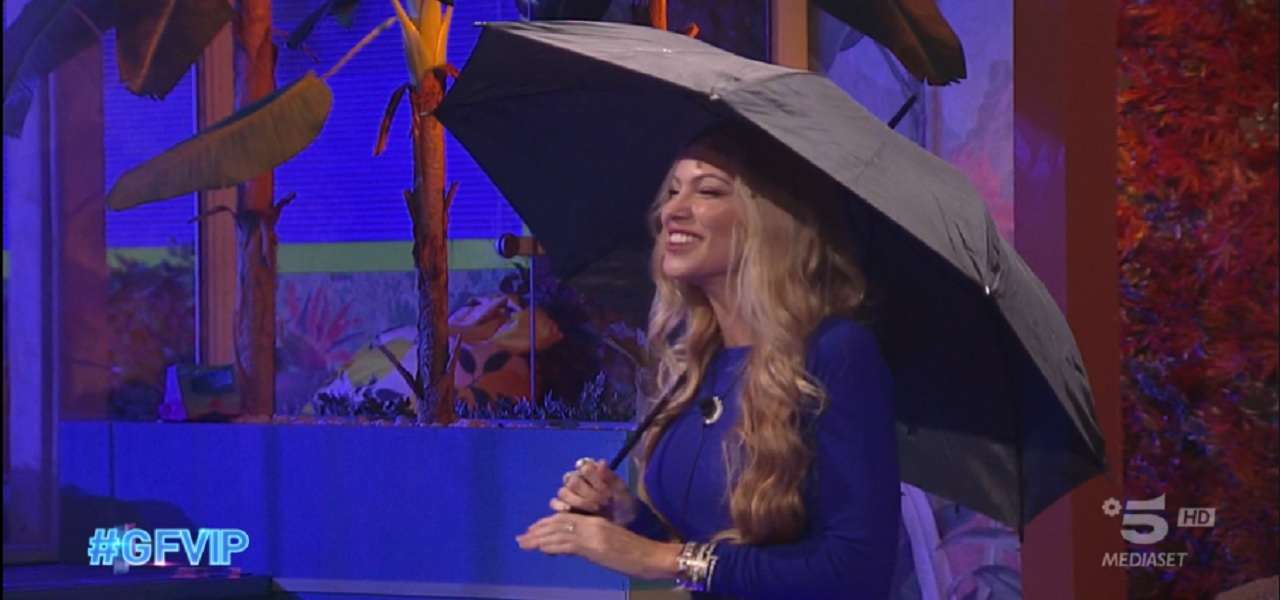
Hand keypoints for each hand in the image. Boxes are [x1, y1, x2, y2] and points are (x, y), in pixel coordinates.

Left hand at [515, 512, 680, 579]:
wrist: (652, 556)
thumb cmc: (637, 550)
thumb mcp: (611, 542)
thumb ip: (592, 541)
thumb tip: (574, 547)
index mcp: (596, 522)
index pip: (566, 519)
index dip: (548, 524)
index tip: (534, 530)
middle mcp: (592, 525)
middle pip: (559, 524)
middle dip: (538, 531)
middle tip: (521, 537)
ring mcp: (593, 534)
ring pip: (559, 532)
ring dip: (539, 538)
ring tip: (524, 542)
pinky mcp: (595, 546)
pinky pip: (568, 543)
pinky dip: (552, 545)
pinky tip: (541, 548)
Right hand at [551, 458, 638, 526]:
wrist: (622, 524)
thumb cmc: (622, 504)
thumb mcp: (621, 490)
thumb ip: (610, 477)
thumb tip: (600, 463)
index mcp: (591, 471)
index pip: (583, 466)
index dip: (592, 475)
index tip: (605, 486)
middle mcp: (578, 480)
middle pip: (572, 480)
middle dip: (587, 491)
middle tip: (602, 501)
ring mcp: (569, 494)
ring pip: (563, 492)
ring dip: (578, 500)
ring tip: (594, 508)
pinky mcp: (563, 507)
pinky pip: (554, 503)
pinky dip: (560, 506)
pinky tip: (569, 510)